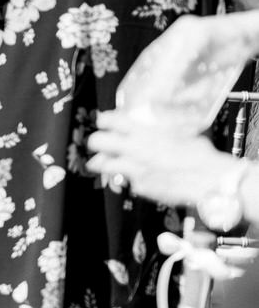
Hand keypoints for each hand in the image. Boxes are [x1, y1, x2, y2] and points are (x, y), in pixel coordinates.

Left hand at [87, 110, 234, 206]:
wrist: (211, 180)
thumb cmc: (201, 156)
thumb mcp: (179, 133)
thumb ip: (159, 132)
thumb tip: (155, 130)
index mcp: (144, 132)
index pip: (109, 120)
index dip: (103, 121)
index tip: (103, 123)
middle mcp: (134, 149)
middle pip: (96, 141)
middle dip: (96, 142)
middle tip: (101, 145)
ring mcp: (134, 169)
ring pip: (102, 164)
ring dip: (103, 163)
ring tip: (107, 164)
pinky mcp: (139, 186)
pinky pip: (127, 182)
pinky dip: (131, 180)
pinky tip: (141, 178)